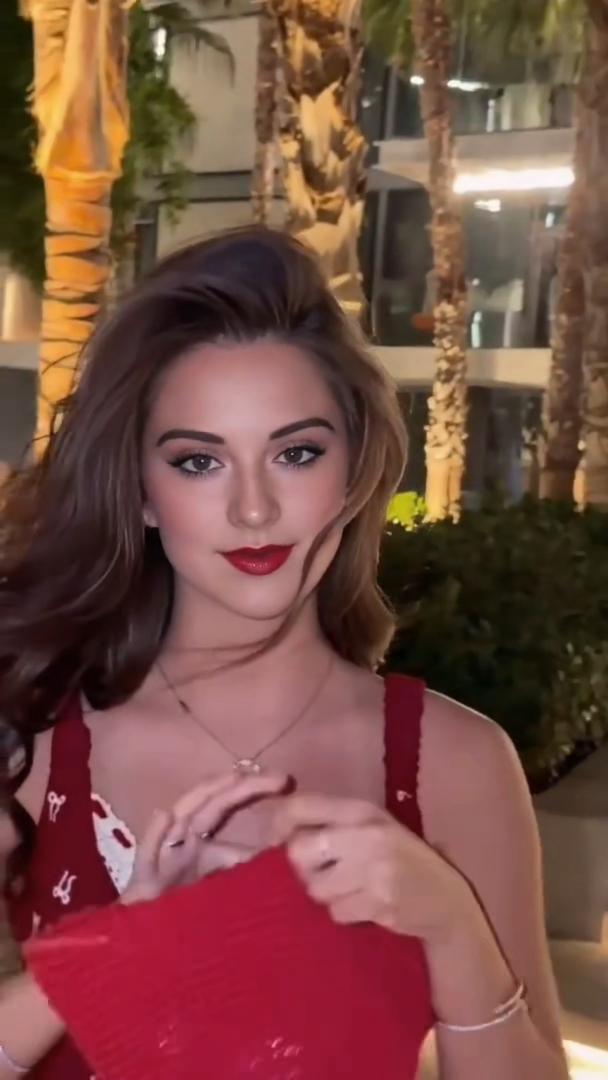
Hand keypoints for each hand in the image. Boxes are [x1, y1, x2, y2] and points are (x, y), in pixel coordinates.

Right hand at [122, 771, 287, 904]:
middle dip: (241, 785)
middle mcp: (181, 841)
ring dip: (202, 796)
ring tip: (231, 779)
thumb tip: (285, 852)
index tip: (284, 781)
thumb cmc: (185, 916)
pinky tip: (164, 815)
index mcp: (200, 840)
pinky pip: (146, 855)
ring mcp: (161, 858)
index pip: (225, 803)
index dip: (251, 788)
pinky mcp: (142, 882)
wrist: (144, 948)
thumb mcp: (223, 889)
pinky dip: (154, 834)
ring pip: (179, 817)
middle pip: (210, 804)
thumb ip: (246, 867)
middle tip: (279, 778)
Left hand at [272, 794, 476, 945]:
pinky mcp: (379, 902)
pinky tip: (365, 905)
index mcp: (361, 810)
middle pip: (298, 851)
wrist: (445, 900)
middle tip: (324, 873)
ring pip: (315, 888)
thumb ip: (331, 822)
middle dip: (305, 868)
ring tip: (351, 890)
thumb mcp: (371, 827)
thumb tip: (278, 830)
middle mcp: (366, 834)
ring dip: (328, 894)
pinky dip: (345, 913)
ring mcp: (374, 869)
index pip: (301, 806)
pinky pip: (336, 912)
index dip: (278, 823)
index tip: (276, 840)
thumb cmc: (399, 858)